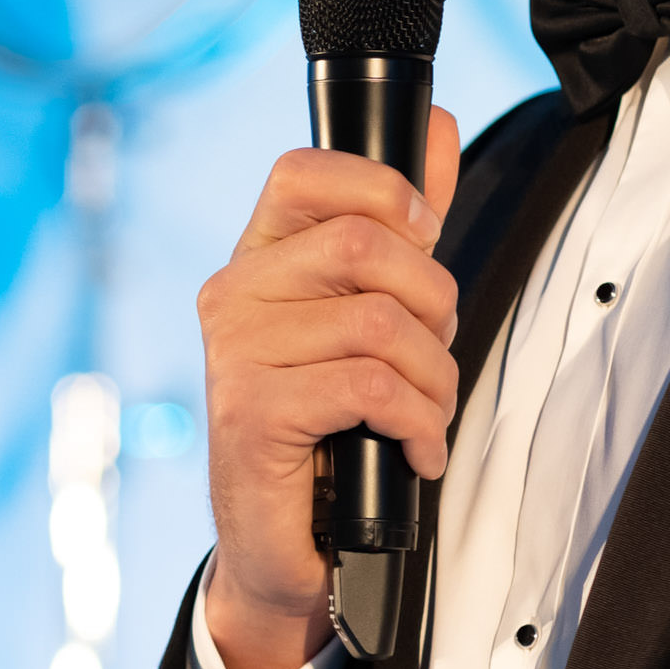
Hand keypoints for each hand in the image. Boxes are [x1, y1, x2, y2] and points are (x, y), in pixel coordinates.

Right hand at [194, 111, 462, 668]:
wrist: (288, 545)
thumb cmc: (331, 428)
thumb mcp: (373, 311)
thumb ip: (402, 222)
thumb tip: (433, 123)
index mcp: (258, 258)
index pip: (302, 172)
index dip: (382, 191)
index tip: (423, 237)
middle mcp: (233, 294)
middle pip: (363, 245)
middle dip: (433, 302)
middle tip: (435, 353)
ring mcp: (235, 352)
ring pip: (377, 322)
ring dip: (433, 378)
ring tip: (426, 415)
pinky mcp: (251, 413)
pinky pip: (367, 387)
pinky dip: (417, 422)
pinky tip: (414, 449)